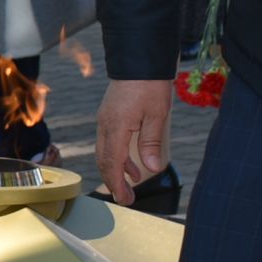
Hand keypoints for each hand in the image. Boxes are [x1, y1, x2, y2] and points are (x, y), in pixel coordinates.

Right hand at [95, 78, 171, 206]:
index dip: (116, 183)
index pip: (112, 162)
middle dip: (113, 181)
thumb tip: (152, 169)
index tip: (124, 199)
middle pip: (104, 160)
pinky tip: (134, 167)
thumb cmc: (150, 85)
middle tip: (127, 199)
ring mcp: (105, 121)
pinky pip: (109, 143)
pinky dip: (119, 157)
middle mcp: (105, 126)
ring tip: (131, 186)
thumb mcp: (157, 114)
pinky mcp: (109, 117)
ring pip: (105, 153)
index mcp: (116, 127)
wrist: (139, 61)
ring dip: (116, 171)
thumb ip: (151, 142)